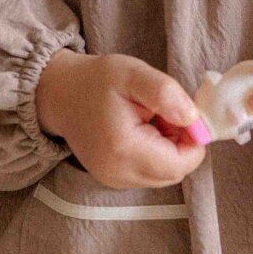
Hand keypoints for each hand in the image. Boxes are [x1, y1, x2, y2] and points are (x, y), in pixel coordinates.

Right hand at [34, 50, 206, 189]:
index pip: (180, 163)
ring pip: (162, 175)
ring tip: (149, 121)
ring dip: (167, 150)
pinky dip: (153, 155)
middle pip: (174, 172)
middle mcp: (118, 173)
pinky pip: (148, 174)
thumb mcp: (132, 73)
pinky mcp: (112, 179)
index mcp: (124, 148)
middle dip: (180, 144)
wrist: (59, 93)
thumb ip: (165, 93)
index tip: (182, 113)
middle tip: (164, 113)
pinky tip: (140, 132)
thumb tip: (193, 119)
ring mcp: (113, 180)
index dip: (192, 140)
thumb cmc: (96, 81)